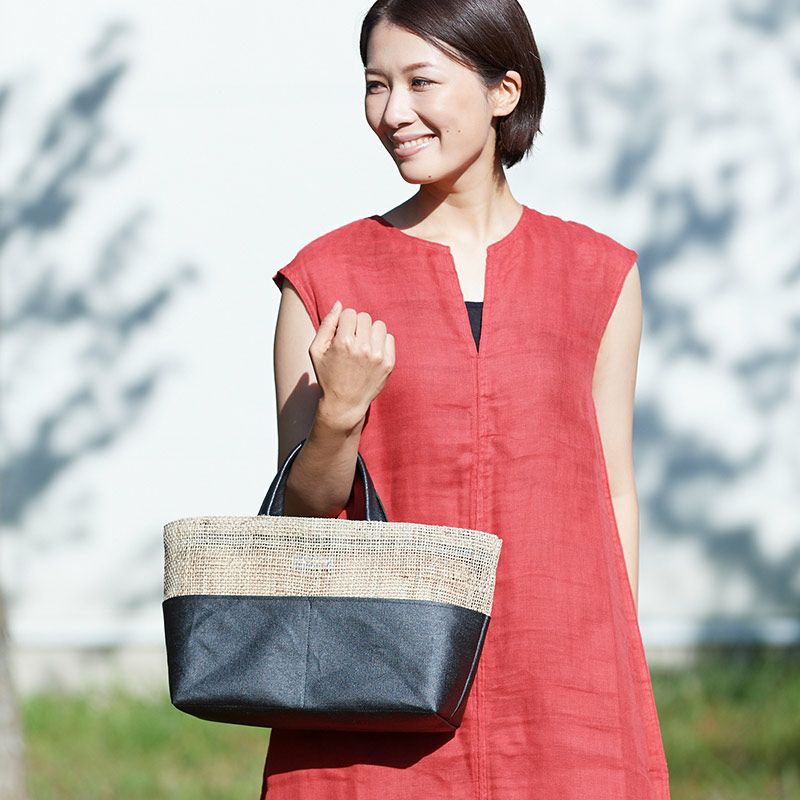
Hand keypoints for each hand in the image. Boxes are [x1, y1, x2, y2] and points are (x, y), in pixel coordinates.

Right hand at [309, 300, 395, 429]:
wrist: (345, 403)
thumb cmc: (327, 376)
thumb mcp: (316, 350)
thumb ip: (326, 324)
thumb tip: (338, 303)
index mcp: (343, 343)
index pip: (349, 313)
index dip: (344, 323)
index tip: (341, 335)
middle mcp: (363, 348)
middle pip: (364, 317)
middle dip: (357, 326)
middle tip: (351, 342)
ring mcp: (378, 356)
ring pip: (378, 325)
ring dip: (370, 332)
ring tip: (362, 346)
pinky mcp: (389, 363)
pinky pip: (389, 338)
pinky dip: (381, 342)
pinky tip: (371, 353)